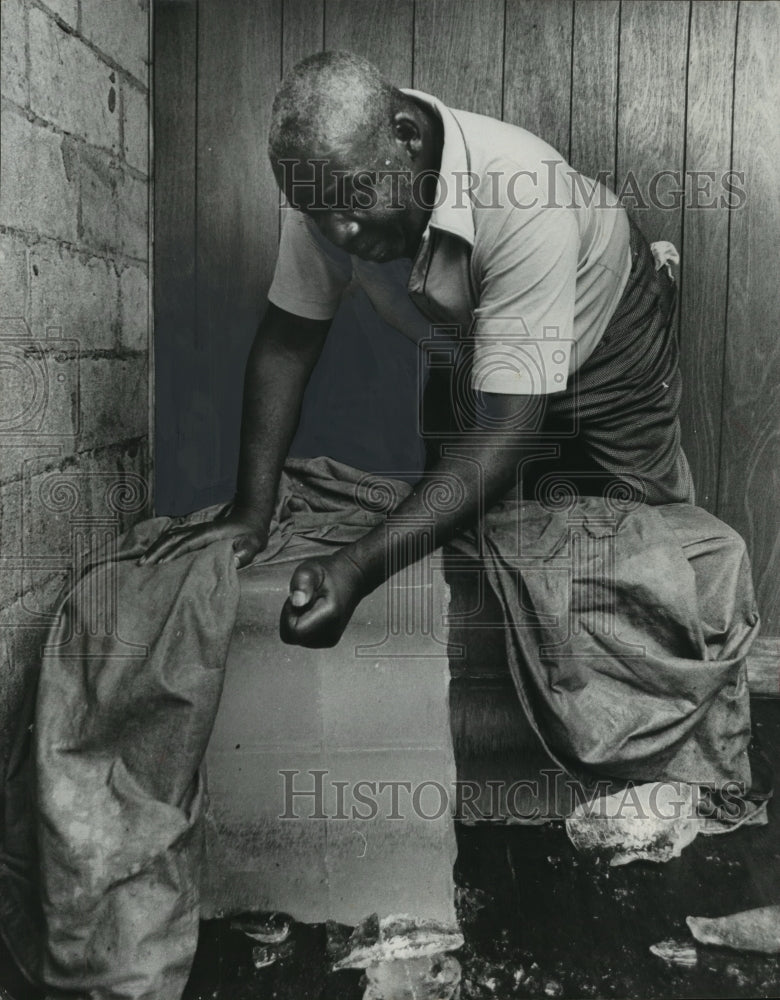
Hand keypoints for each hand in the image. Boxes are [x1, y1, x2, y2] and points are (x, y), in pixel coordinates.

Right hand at [139, 511, 267, 567]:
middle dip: (156, 551)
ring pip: (169, 535)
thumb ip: (242, 555)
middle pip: (171, 538)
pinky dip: (161, 542)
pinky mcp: (195, 531)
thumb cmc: (251, 536)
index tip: (159, 564)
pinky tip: (154, 551)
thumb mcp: (251, 546)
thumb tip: (231, 562)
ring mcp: (195, 529)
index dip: (172, 553)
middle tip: (142, 565)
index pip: (186, 544)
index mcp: (209, 535)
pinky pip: (173, 535)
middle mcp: (199, 530)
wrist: (251, 518)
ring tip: (142, 561)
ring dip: (155, 547)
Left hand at [279, 552, 366, 647]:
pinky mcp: (329, 640)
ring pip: (297, 638)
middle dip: (291, 618)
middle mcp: (332, 633)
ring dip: (297, 621)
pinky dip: (303, 625)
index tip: (300, 598)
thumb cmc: (329, 572)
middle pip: (293, 637)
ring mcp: (331, 639)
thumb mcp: (311, 570)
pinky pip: (304, 638)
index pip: (292, 631)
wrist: (351, 577)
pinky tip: (314, 611)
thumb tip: (297, 602)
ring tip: (311, 603)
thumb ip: (302, 583)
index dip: (289, 613)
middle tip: (305, 599)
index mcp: (329, 616)